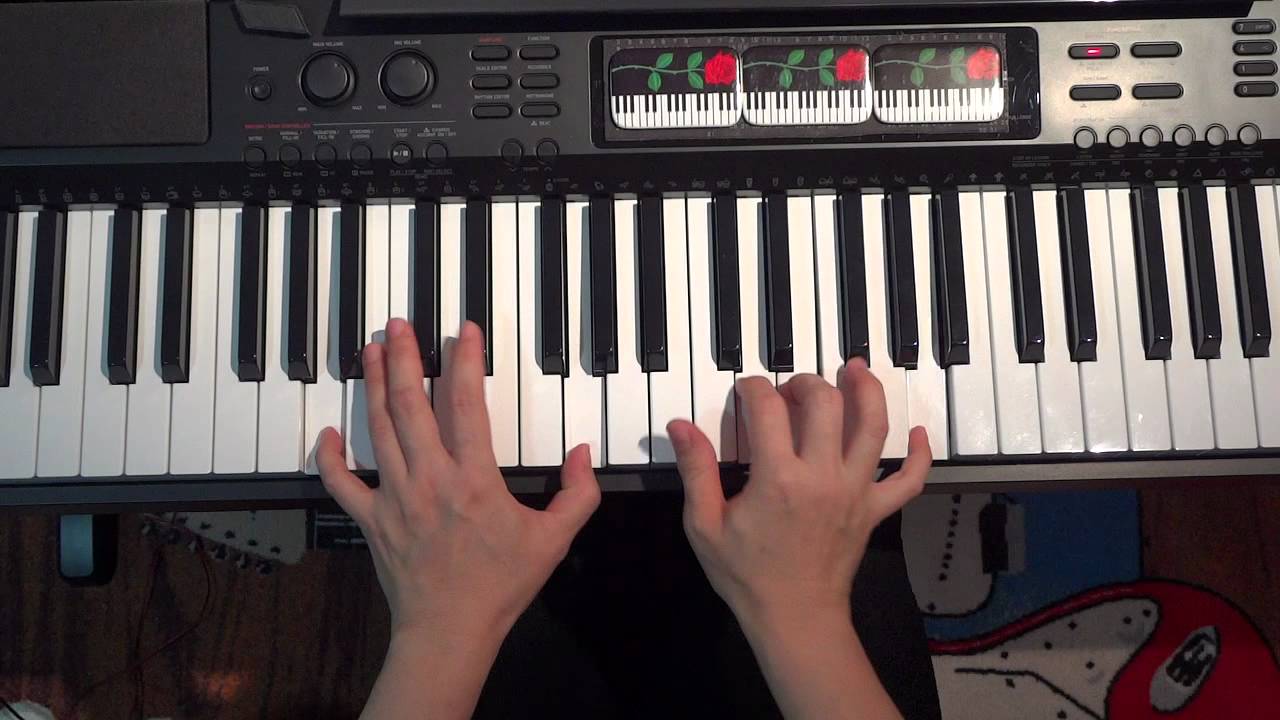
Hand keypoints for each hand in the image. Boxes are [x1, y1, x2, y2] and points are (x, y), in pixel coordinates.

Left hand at [316, 319, 600, 644]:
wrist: (450, 631)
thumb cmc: (500, 586)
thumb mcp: (554, 540)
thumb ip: (578, 494)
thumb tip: (582, 454)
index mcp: (473, 479)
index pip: (467, 404)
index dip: (466, 361)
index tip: (464, 332)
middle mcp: (429, 479)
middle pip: (410, 404)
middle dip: (405, 357)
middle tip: (400, 325)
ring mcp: (395, 497)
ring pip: (378, 429)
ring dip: (375, 385)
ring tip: (372, 350)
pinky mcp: (371, 519)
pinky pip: (341, 482)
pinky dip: (329, 456)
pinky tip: (328, 431)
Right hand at [668, 358, 930, 626]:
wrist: (794, 617)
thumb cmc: (747, 575)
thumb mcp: (705, 524)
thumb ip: (696, 470)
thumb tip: (680, 426)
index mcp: (778, 478)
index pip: (768, 409)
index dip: (753, 388)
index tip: (745, 390)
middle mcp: (823, 476)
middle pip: (826, 404)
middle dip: (805, 382)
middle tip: (789, 386)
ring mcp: (855, 491)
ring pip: (873, 427)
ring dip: (867, 392)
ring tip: (856, 370)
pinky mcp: (875, 510)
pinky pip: (909, 479)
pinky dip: (919, 454)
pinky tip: (918, 434)